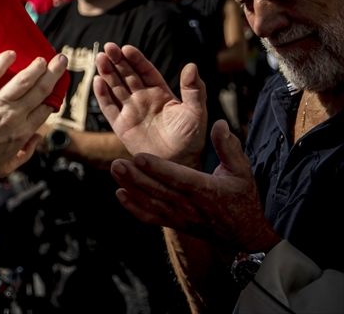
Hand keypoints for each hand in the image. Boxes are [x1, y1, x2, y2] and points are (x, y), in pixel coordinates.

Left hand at [0, 50, 67, 179]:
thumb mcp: (6, 167)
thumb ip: (25, 154)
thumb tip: (36, 138)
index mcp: (22, 132)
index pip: (45, 109)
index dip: (53, 98)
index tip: (55, 90)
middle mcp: (13, 115)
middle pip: (40, 89)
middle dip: (54, 73)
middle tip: (60, 61)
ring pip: (23, 79)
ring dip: (36, 66)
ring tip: (42, 59)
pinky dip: (4, 60)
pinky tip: (11, 54)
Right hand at [94, 43, 205, 168]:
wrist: (180, 164)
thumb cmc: (191, 139)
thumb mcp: (196, 112)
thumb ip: (194, 89)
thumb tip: (192, 66)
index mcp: (160, 92)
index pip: (145, 71)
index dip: (135, 59)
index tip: (127, 49)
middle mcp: (143, 99)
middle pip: (126, 75)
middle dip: (117, 61)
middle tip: (109, 47)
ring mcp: (130, 111)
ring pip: (115, 87)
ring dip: (107, 73)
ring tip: (100, 59)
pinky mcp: (121, 125)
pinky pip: (109, 107)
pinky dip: (102, 95)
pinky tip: (97, 81)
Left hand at [110, 120, 280, 254]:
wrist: (245, 236)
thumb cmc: (243, 199)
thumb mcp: (242, 172)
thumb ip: (229, 148)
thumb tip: (220, 124)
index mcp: (205, 189)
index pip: (178, 177)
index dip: (158, 168)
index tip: (139, 157)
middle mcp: (189, 204)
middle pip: (158, 190)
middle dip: (136, 177)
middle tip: (117, 163)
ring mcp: (180, 216)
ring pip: (151, 202)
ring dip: (131, 187)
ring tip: (115, 170)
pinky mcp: (174, 223)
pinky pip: (151, 217)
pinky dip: (134, 208)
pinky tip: (120, 195)